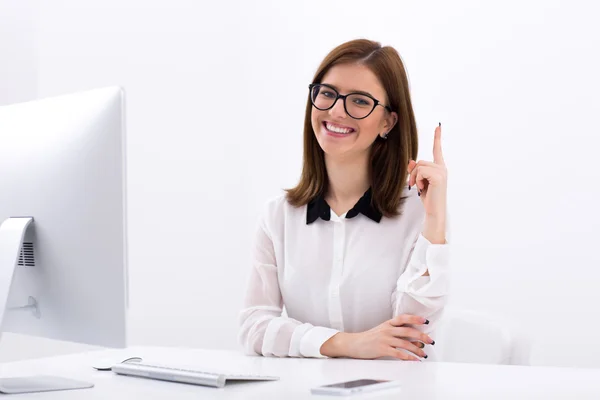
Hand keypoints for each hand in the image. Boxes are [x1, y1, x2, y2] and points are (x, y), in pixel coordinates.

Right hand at [320, 315, 433, 360]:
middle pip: (408, 331)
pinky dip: (408, 357)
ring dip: (416, 349)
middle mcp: (387, 330)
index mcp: (388, 324)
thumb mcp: (382, 332)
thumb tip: (414, 341)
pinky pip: (398, 353)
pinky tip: (414, 360)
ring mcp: (384, 339)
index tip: (425, 321)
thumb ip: (397, 334)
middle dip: (421, 336)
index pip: (403, 318)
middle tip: (430, 340)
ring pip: (405, 343)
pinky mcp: (382, 349)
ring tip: (423, 354)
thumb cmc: (369, 338)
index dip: (415, 319)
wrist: (354, 344)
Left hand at [408, 123, 447, 242]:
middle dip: (413, 174)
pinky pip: (420, 172)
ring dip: (415, 178)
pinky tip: (423, 189)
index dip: (437, 138)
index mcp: (439, 167)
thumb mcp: (420, 181)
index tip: (438, 126)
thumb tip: (410, 161)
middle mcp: (442, 168)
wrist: (434, 210)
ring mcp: (441, 171)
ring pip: (419, 166)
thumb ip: (416, 170)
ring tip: (421, 188)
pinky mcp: (438, 176)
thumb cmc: (428, 197)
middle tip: (415, 185)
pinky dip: (418, 180)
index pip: (437, 150)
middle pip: (420, 162)